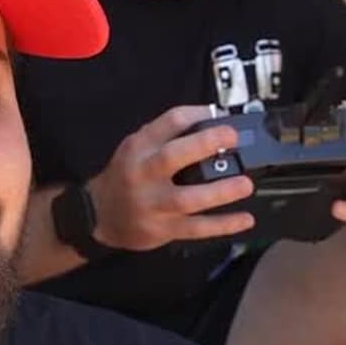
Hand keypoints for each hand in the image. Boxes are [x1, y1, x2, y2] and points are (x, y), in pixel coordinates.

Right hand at [83, 106, 256, 251]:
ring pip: (187, 198)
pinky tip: (245, 219)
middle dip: (204, 145)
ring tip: (246, 184)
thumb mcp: (138, 146)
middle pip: (172, 157)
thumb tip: (212, 118)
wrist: (100, 215)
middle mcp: (144, 174)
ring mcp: (153, 204)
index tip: (220, 115)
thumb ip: (169, 134)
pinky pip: (197, 228)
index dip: (197, 115)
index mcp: (140, 147)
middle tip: (232, 138)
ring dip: (220, 192)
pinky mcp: (163, 229)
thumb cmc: (128, 175)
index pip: (168, 123)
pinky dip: (223, 225)